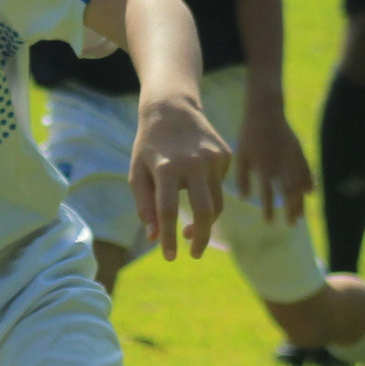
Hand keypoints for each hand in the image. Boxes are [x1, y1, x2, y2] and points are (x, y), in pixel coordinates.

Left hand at [131, 92, 232, 260]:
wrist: (172, 108)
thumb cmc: (149, 145)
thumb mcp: (138, 172)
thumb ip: (144, 205)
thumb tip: (154, 237)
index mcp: (167, 168)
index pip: (168, 211)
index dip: (169, 238)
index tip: (170, 257)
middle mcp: (194, 163)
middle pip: (206, 211)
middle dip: (202, 238)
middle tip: (195, 254)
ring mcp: (214, 158)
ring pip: (217, 202)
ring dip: (207, 222)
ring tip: (192, 231)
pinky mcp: (226, 155)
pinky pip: (220, 185)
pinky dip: (208, 193)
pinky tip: (195, 182)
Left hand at [233, 106, 314, 226]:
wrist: (265, 112)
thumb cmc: (249, 135)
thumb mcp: (241, 156)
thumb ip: (241, 178)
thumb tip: (245, 198)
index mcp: (264, 167)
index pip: (268, 194)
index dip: (269, 210)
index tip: (269, 222)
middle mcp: (280, 165)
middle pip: (289, 193)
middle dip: (290, 210)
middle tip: (291, 224)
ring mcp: (292, 158)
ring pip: (300, 184)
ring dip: (301, 202)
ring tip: (300, 216)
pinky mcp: (299, 151)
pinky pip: (306, 170)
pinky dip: (309, 182)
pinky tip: (310, 193)